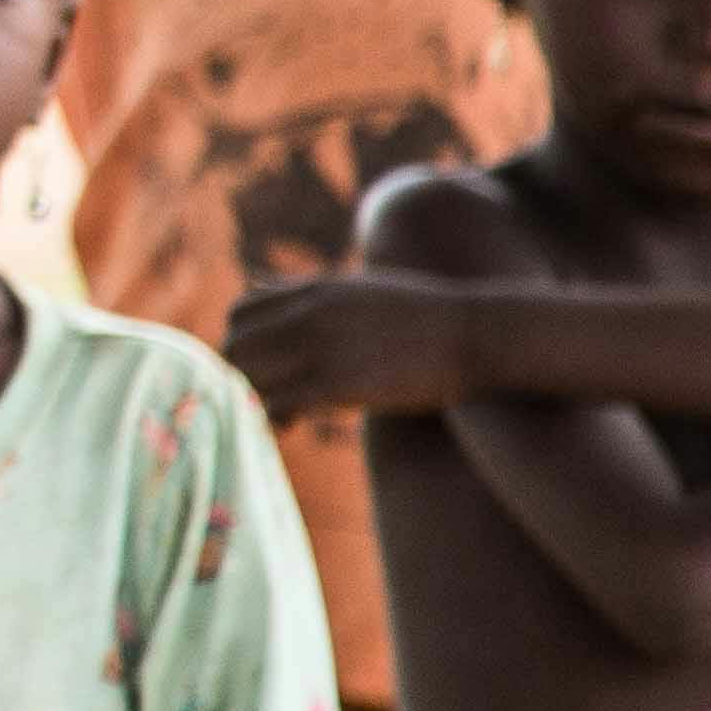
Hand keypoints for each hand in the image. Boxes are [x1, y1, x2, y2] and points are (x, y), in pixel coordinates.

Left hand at [224, 273, 480, 421]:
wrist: (474, 336)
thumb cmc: (421, 317)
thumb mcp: (357, 288)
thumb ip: (305, 290)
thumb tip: (258, 286)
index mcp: (313, 291)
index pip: (239, 312)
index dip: (240, 341)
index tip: (260, 364)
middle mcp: (309, 314)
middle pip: (235, 346)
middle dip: (242, 374)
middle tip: (264, 393)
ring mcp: (322, 348)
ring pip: (249, 375)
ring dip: (255, 397)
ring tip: (280, 411)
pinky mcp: (339, 384)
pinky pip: (279, 402)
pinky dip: (274, 416)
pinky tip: (290, 424)